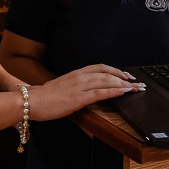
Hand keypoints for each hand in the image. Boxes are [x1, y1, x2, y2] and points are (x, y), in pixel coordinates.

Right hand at [27, 64, 142, 120]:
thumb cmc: (43, 97)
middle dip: (123, 77)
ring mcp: (79, 86)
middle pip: (106, 73)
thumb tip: (82, 91)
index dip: (114, 70)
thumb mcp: (61, 87)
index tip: (125, 75)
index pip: (100, 68)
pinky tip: (123, 92)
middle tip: (136, 82)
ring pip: (106, 81)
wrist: (32, 101)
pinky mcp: (78, 98)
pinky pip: (100, 93)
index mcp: (75, 74)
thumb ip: (73, 86)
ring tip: (135, 88)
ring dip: (123, 84)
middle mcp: (79, 77)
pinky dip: (114, 91)